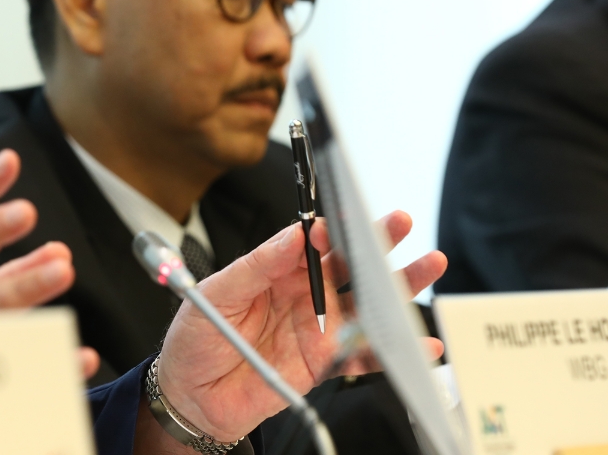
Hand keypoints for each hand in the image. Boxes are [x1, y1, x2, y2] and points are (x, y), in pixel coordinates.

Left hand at [146, 211, 446, 444]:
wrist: (190, 394)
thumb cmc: (195, 338)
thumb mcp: (216, 293)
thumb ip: (256, 266)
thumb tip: (291, 237)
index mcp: (276, 270)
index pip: (311, 242)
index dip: (328, 230)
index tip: (337, 224)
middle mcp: (302, 294)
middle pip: (347, 265)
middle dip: (375, 244)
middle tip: (400, 223)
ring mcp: (317, 329)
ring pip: (365, 305)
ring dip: (398, 289)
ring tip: (429, 266)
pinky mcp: (323, 364)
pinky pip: (363, 357)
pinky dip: (392, 353)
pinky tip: (421, 345)